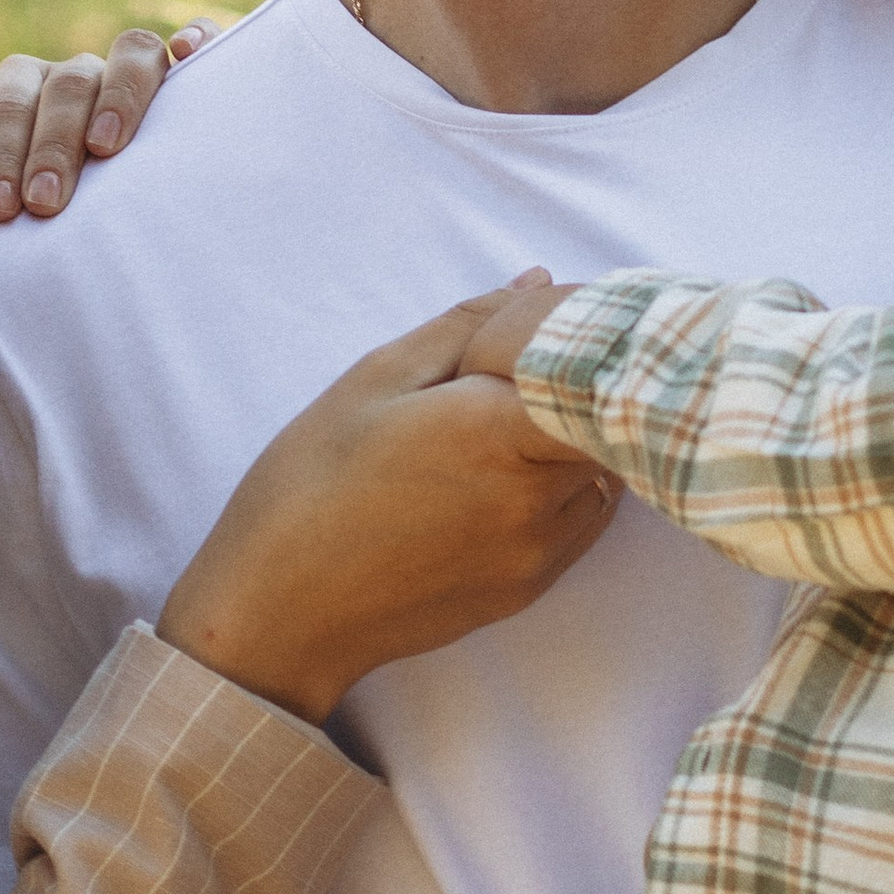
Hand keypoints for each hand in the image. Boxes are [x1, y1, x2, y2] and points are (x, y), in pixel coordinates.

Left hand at [0, 22, 214, 236]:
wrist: (64, 266)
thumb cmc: (14, 243)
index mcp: (13, 95)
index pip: (7, 102)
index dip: (3, 151)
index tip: (2, 209)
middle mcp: (71, 78)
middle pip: (70, 83)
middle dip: (55, 144)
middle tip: (47, 205)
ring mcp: (126, 81)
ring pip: (132, 54)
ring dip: (121, 97)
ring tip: (108, 151)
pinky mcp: (177, 93)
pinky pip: (193, 49)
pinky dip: (198, 41)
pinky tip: (190, 57)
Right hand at [157, 287, 620, 724]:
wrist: (281, 610)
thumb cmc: (311, 486)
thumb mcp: (376, 379)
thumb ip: (470, 325)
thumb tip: (542, 283)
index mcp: (497, 432)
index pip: (603, 372)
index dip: (598, 335)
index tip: (578, 315)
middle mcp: (535, 498)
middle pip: (612, 421)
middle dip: (590, 383)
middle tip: (542, 360)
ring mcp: (538, 550)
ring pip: (605, 472)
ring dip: (580, 438)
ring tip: (518, 420)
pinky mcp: (531, 587)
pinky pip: (583, 520)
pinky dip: (568, 486)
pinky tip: (510, 473)